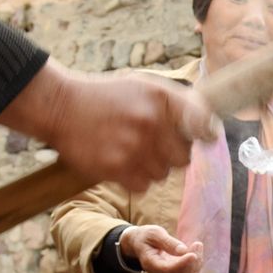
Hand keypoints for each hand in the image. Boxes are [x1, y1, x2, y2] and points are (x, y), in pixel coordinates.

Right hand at [0, 60, 217, 192]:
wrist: (62, 107)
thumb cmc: (108, 98)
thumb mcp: (145, 87)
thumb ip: (178, 104)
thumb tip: (210, 128)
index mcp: (161, 98)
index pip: (202, 123)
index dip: (206, 133)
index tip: (205, 136)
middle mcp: (150, 121)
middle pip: (184, 157)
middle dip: (172, 154)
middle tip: (153, 144)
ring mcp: (133, 146)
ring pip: (163, 174)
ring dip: (151, 167)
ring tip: (132, 150)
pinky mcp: (116, 167)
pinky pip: (143, 185)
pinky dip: (135, 178)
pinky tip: (121, 160)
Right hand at [119, 225, 203, 272]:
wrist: (140, 244)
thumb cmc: (147, 236)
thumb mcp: (155, 234)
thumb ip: (168, 242)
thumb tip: (184, 251)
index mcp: (150, 263)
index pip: (168, 269)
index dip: (182, 263)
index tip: (193, 254)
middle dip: (193, 261)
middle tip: (197, 244)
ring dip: (197, 262)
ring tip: (197, 245)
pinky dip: (196, 263)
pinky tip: (195, 250)